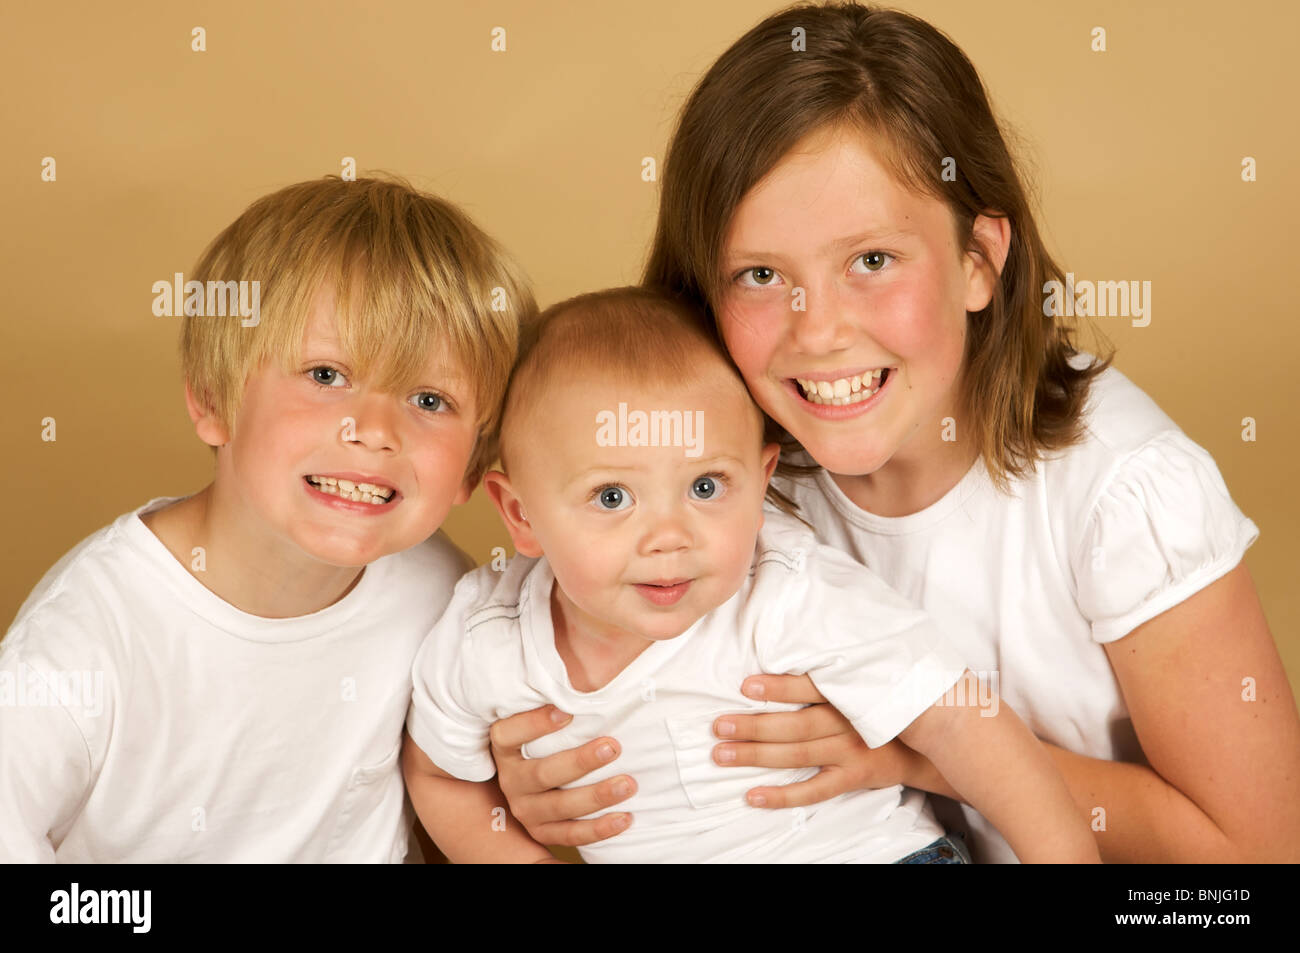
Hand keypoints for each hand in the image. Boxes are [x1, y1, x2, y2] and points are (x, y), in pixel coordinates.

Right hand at [489, 705, 636, 846]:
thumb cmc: (545, 740)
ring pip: (560, 806)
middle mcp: (512, 780)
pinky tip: (626, 818)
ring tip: (629, 783)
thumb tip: (594, 660)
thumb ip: (556, 699)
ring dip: (597, 795)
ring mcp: (526, 809)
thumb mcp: (540, 720)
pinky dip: (599, 829)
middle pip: (543, 773)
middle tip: (613, 746)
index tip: (566, 712)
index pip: (508, 734)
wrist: (525, 790)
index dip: (534, 724)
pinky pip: (571, 834)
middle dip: (580, 761)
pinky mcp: (543, 832)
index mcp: (505, 748)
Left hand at [712, 674, 920, 807]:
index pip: (811, 688)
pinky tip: (753, 795)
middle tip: (718, 725)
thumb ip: (835, 661)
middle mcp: (848, 722)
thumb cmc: (883, 697)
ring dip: (756, 755)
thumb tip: (796, 629)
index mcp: (849, 692)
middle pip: (796, 726)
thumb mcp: (868, 673)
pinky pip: (815, 791)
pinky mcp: (852, 776)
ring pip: (798, 756)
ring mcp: (850, 752)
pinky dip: (783, 796)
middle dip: (755, 726)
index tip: (746, 685)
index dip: (780, 688)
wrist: (924, 738)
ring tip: (722, 754)